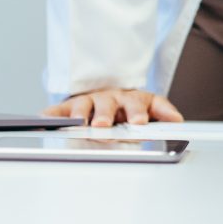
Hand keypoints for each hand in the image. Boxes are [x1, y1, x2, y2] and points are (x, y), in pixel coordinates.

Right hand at [46, 88, 182, 127]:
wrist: (104, 98)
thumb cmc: (127, 108)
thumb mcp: (149, 108)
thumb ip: (162, 112)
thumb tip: (178, 120)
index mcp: (131, 99)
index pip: (137, 104)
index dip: (138, 113)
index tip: (139, 122)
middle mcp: (109, 99)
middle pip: (108, 104)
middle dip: (105, 114)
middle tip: (103, 125)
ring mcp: (87, 102)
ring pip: (83, 106)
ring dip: (81, 114)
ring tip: (78, 123)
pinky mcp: (66, 108)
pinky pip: (56, 111)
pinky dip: (50, 115)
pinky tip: (45, 120)